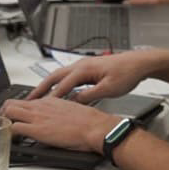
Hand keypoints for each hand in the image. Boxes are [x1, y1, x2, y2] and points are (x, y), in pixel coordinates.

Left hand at [1, 97, 116, 152]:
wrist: (96, 127)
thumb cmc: (90, 122)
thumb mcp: (70, 109)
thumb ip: (58, 111)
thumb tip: (54, 118)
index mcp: (48, 101)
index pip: (25, 101)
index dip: (16, 110)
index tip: (15, 117)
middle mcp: (39, 106)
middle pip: (10, 102)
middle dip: (3, 113)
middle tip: (3, 123)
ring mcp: (36, 117)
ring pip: (8, 112)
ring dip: (3, 121)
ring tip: (4, 131)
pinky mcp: (37, 129)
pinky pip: (14, 128)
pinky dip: (8, 134)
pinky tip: (10, 140)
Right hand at [28, 49, 157, 101]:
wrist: (140, 63)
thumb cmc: (127, 74)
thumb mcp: (109, 89)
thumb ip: (90, 95)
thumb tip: (74, 101)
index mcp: (84, 69)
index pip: (63, 84)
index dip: (51, 96)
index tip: (40, 106)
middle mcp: (80, 65)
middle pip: (54, 76)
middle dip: (40, 88)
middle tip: (28, 98)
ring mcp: (82, 65)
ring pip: (59, 75)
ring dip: (47, 85)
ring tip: (38, 95)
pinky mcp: (87, 68)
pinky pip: (67, 76)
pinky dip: (58, 83)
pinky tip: (57, 91)